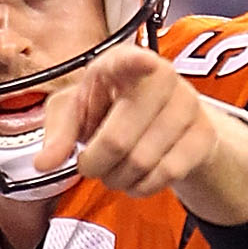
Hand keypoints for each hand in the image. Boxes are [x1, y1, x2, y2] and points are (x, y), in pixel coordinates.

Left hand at [32, 45, 247, 217]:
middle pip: (119, 141)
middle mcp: (161, 76)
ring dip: (118, 179)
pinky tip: (137, 178)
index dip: (133, 64)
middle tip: (92, 166)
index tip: (140, 62)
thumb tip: (44, 163)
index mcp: (123, 61)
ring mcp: (187, 104)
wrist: (165, 119)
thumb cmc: (112, 109)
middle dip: (96, 165)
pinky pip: (166, 175)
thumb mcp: (77, 112)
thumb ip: (58, 134)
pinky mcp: (203, 134)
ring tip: (114, 171)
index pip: (128, 61)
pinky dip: (142, 187)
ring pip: (141, 164)